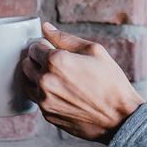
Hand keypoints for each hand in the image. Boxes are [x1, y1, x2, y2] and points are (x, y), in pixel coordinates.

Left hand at [20, 22, 144, 141]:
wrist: (120, 118)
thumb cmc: (111, 83)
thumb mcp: (94, 51)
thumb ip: (65, 38)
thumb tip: (46, 27)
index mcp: (56, 61)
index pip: (34, 46)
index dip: (44, 46)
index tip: (53, 49)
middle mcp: (45, 81)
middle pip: (26, 63)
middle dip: (37, 60)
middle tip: (57, 64)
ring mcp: (44, 100)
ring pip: (27, 82)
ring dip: (37, 77)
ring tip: (58, 78)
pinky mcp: (47, 115)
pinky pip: (36, 98)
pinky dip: (44, 93)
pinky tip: (62, 93)